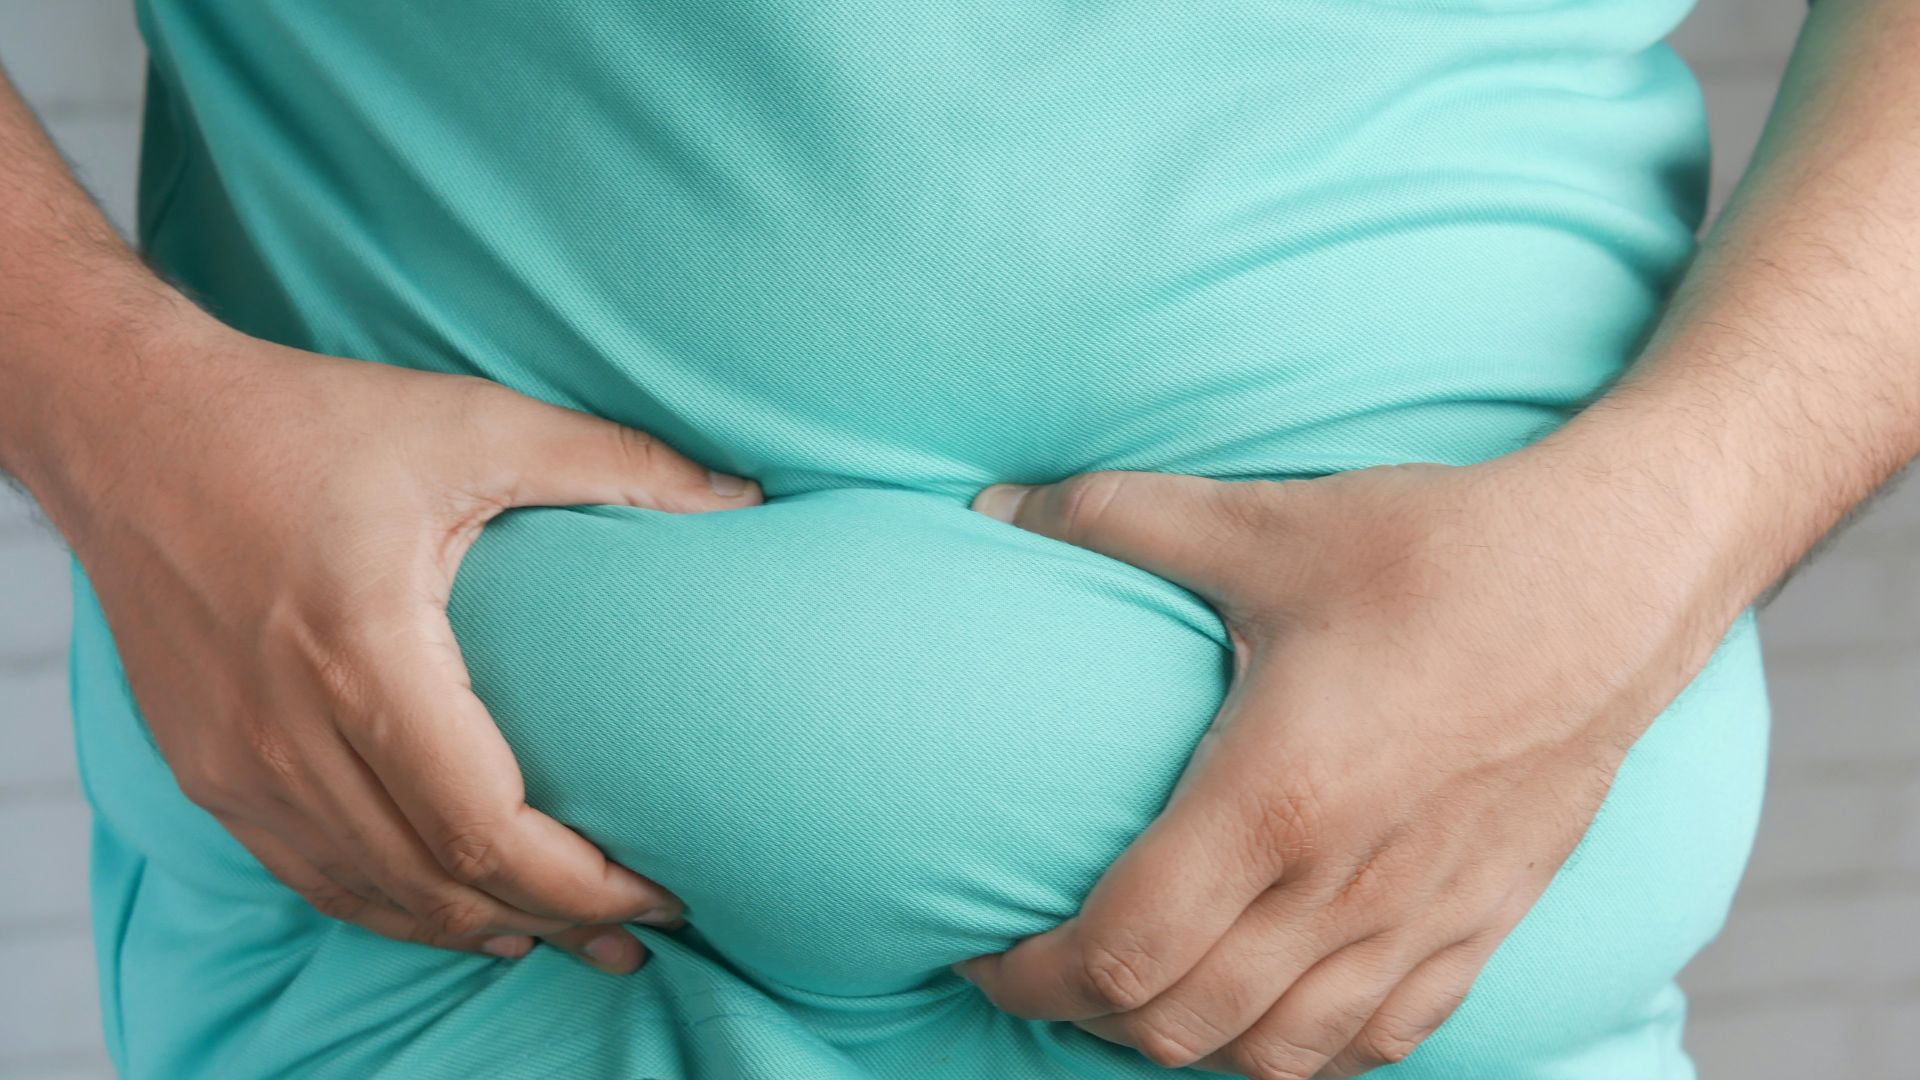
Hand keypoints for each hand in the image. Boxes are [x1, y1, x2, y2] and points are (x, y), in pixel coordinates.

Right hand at [50, 318, 759, 972]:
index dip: (582, 882)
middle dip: (553, 921)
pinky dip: (393, 908)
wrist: (131, 427)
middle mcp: (287, 730)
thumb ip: (615, 462)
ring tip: (566, 938)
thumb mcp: (472, 423)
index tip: (661, 892)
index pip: (485, 827)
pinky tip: (455, 912)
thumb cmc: (304, 420)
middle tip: (638, 935)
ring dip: (476, 928)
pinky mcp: (207, 770)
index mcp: (362, 652)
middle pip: (438, 881)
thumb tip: (742, 499)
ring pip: (373, 896)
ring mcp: (236, 764)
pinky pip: (311, 876)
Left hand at [958, 455, 1736, 1077]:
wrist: (1617, 577)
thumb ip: (1113, 517)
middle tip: (1049, 966)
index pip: (1121, 952)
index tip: (986, 951)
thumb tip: (990, 507)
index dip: (1032, 976)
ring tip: (1144, 990)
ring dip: (1187, 1043)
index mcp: (1273, 799)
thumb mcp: (1263, 522)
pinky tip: (1268, 1007)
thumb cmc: (1438, 550)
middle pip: (1180, 1027)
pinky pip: (1379, 1043)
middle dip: (1088, 1016)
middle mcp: (1343, 887)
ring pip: (1275, 1055)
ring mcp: (1421, 921)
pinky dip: (1301, 1050)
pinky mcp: (1482, 925)